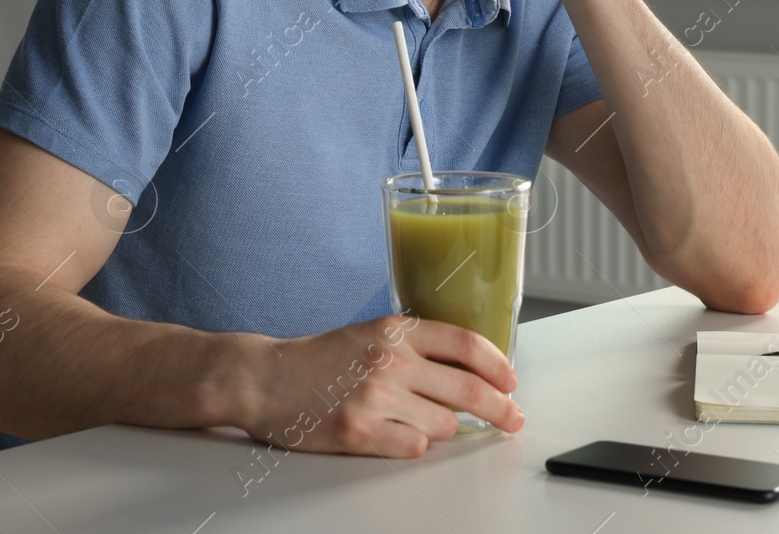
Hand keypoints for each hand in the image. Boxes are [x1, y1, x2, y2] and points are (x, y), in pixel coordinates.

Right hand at [239, 314, 523, 457]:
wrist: (266, 378)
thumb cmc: (320, 359)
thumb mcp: (371, 335)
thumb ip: (416, 347)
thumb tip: (470, 371)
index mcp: (394, 331)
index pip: (466, 343)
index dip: (498, 366)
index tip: (511, 382)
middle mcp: (389, 361)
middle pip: (469, 389)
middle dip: (500, 409)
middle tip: (511, 418)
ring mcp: (375, 397)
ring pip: (444, 425)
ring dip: (441, 428)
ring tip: (415, 420)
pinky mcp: (360, 432)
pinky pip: (414, 448)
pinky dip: (413, 444)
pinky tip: (393, 432)